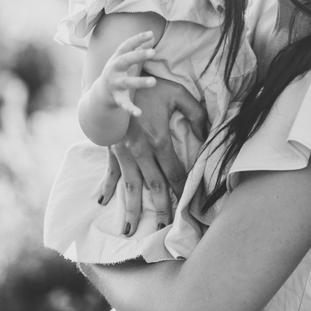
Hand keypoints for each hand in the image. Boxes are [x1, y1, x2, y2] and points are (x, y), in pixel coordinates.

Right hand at [98, 78, 207, 232]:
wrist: (117, 79)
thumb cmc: (149, 86)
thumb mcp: (178, 94)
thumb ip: (196, 113)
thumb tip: (207, 133)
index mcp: (158, 140)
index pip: (175, 173)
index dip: (183, 191)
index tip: (189, 206)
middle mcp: (140, 151)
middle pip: (153, 187)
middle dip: (160, 210)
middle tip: (165, 228)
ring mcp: (123, 152)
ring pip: (130, 187)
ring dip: (131, 210)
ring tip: (130, 231)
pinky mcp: (112, 148)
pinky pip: (110, 172)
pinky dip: (107, 187)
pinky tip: (103, 202)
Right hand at [99, 31, 156, 117]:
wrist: (100, 94)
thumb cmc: (117, 72)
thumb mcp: (124, 59)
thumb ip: (138, 48)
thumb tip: (152, 35)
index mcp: (116, 58)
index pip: (126, 46)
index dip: (137, 39)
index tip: (150, 33)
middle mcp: (113, 70)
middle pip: (125, 60)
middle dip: (138, 56)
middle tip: (153, 52)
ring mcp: (114, 84)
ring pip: (127, 83)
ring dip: (140, 82)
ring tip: (153, 81)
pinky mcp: (116, 99)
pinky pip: (124, 104)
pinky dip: (131, 109)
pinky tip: (139, 113)